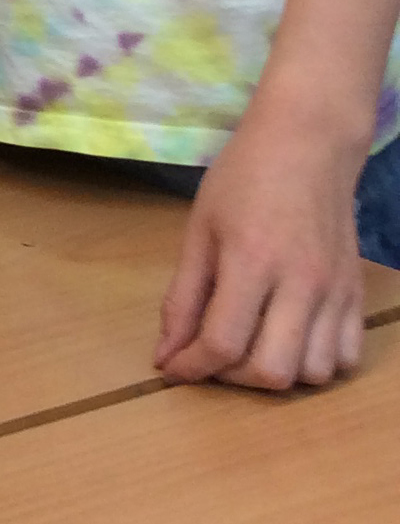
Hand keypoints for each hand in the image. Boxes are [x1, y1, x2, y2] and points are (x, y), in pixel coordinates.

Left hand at [154, 96, 368, 388]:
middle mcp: (300, 283)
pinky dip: (317, 364)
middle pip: (272, 372)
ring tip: (251, 346)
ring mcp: (335, 291)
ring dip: (277, 373)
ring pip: (313, 374)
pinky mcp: (356, 293)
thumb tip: (167, 353)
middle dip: (232, 378)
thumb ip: (183, 295)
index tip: (173, 367)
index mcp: (251, 261)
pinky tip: (290, 340)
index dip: (191, 367)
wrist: (307, 145)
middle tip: (213, 353)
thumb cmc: (243, 178)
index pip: (222, 342)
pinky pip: (345, 358)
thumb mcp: (199, 228)